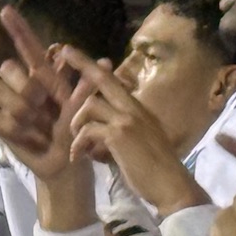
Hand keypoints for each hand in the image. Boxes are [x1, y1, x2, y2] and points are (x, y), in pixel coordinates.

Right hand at [0, 6, 98, 182]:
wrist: (64, 165)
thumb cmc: (76, 133)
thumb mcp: (84, 110)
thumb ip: (87, 87)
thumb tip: (104, 61)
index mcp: (44, 77)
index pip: (28, 48)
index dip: (18, 29)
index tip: (6, 10)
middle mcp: (24, 85)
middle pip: (8, 68)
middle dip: (25, 87)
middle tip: (42, 107)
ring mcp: (10, 104)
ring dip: (21, 111)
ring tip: (40, 128)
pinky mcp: (1, 124)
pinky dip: (16, 130)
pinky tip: (31, 139)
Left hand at [72, 65, 208, 213]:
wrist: (170, 184)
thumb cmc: (156, 170)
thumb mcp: (142, 141)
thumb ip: (124, 130)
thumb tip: (103, 133)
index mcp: (138, 109)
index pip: (115, 82)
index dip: (97, 67)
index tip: (83, 55)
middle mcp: (133, 109)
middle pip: (103, 78)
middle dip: (82, 63)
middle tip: (64, 50)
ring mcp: (126, 120)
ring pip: (89, 105)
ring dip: (76, 123)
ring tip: (77, 143)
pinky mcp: (119, 135)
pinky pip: (88, 130)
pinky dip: (78, 143)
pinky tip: (78, 157)